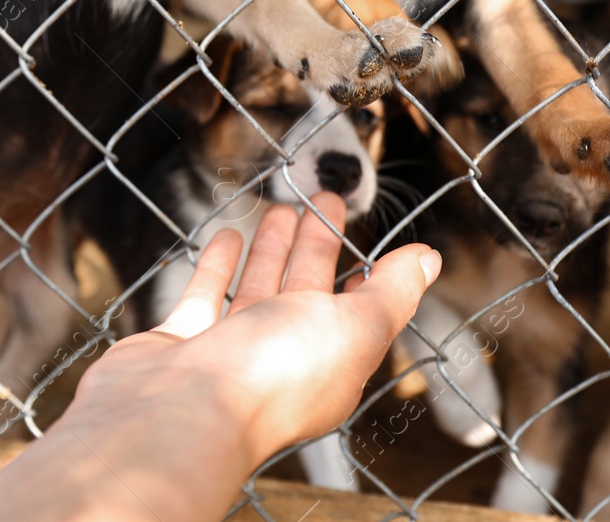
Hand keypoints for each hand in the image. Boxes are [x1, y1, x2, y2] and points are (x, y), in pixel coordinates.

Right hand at [62, 193, 438, 466]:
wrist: (179, 410)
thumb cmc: (273, 374)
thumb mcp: (354, 327)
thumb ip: (392, 292)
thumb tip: (430, 260)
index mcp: (330, 366)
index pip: (357, 315)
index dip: (368, 278)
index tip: (373, 242)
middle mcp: (280, 361)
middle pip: (306, 293)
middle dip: (319, 247)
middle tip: (325, 198)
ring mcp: (228, 353)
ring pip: (257, 290)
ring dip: (271, 251)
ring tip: (281, 209)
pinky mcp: (182, 342)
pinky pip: (204, 295)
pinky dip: (217, 265)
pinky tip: (227, 235)